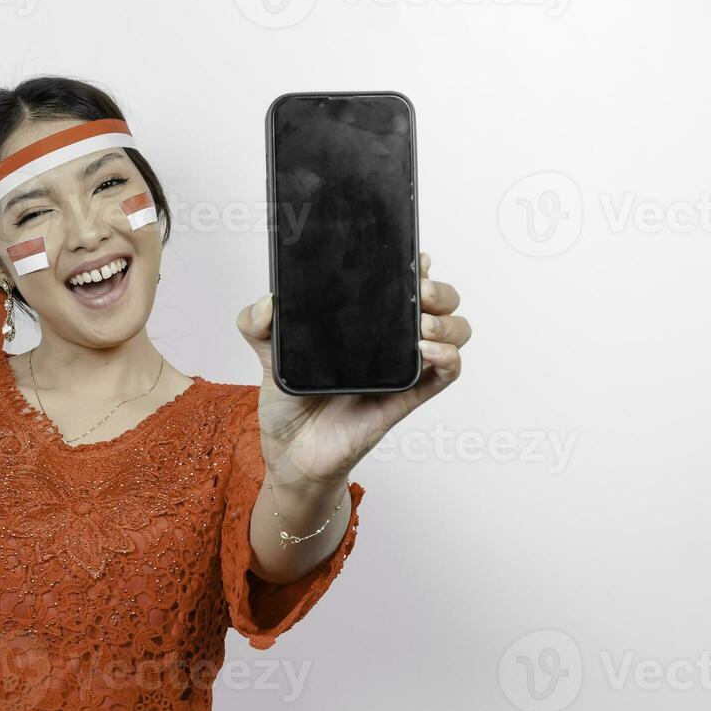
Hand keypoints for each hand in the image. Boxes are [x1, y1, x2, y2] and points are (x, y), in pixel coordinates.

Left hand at [235, 251, 469, 484]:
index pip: (403, 284)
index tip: (412, 258)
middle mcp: (389, 340)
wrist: (291, 452)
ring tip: (422, 327)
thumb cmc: (288, 403)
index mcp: (363, 322)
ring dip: (448, 322)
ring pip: (454, 333)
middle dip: (440, 290)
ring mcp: (402, 368)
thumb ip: (256, 323)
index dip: (416, 265)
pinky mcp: (407, 397)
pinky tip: (427, 351)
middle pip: (441, 303)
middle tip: (419, 292)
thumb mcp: (267, 353)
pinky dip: (448, 357)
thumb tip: (268, 302)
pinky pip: (445, 374)